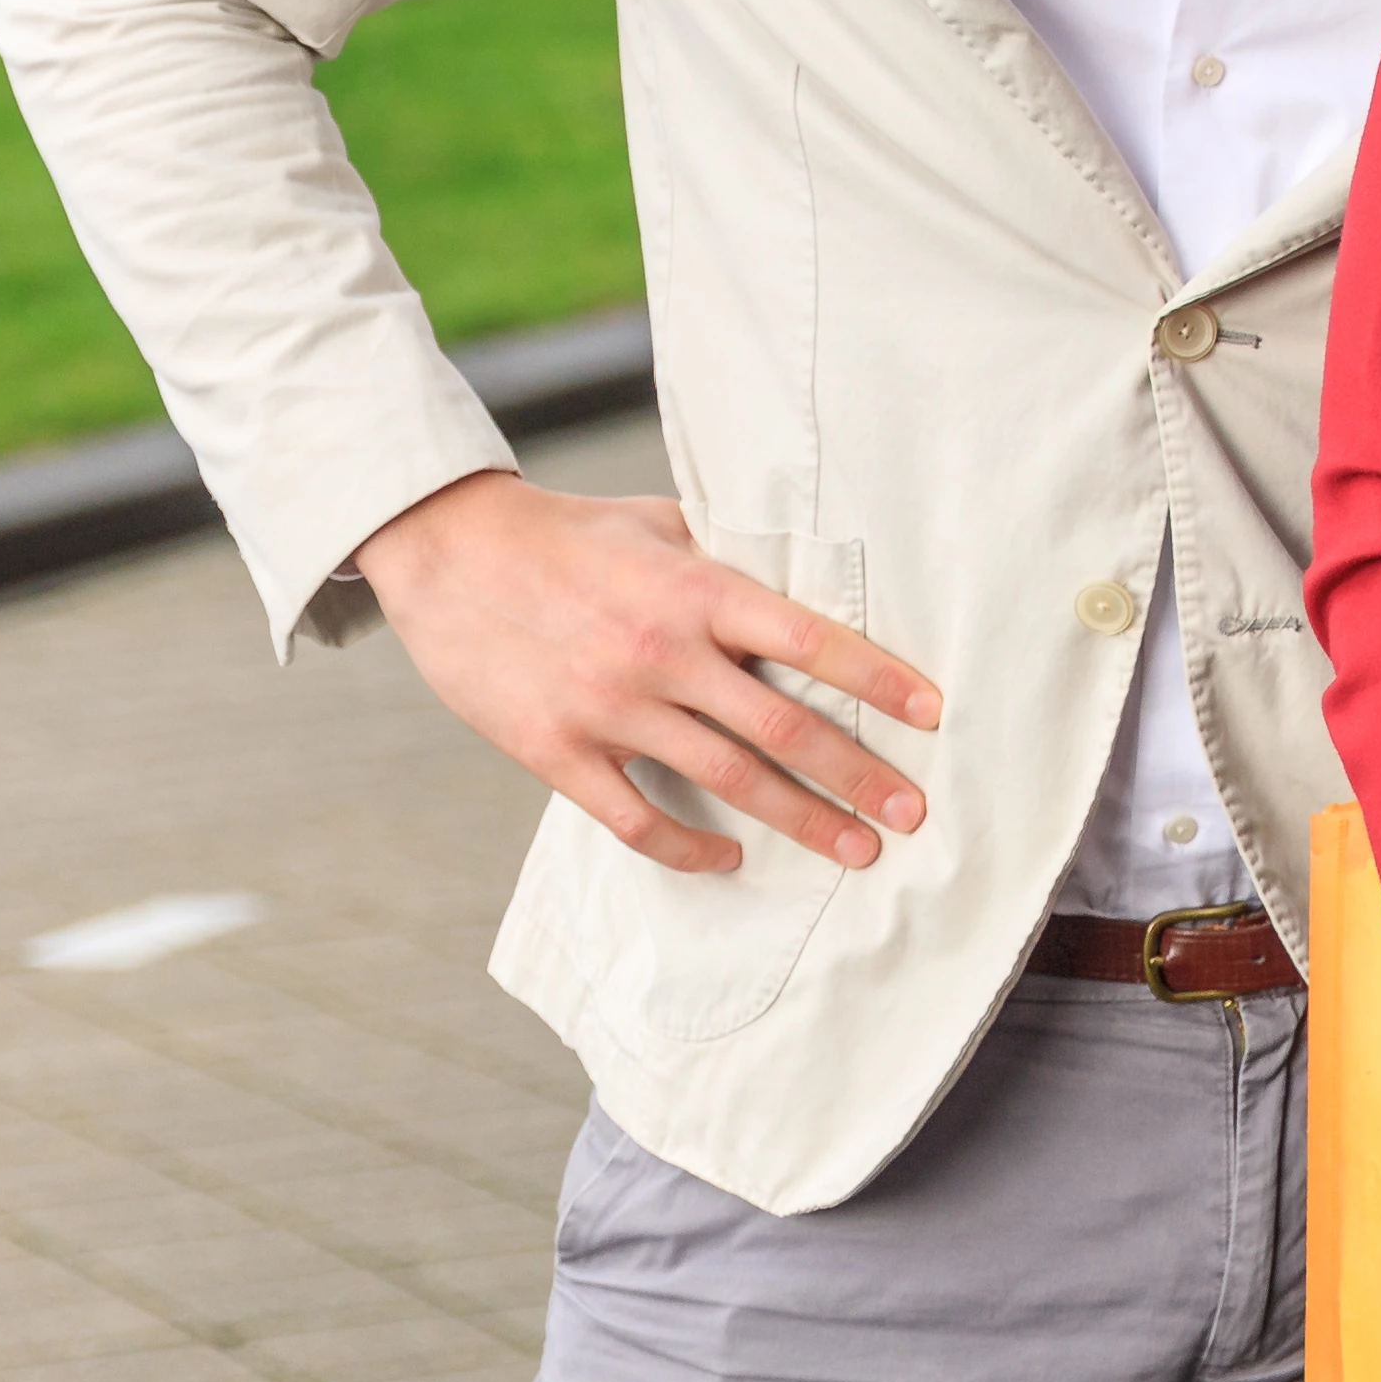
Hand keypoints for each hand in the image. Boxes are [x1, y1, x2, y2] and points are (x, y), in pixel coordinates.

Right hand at [352, 471, 940, 875]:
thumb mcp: (660, 526)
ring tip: (854, 849)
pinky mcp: (555, 750)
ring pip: (725, 778)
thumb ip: (728, 561)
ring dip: (797, 819)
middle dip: (856, 775)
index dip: (878, 679)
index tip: (932, 713)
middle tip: (912, 812)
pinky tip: (728, 855)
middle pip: (781, 726)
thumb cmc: (566, 534)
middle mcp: (661, 652)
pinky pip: (635, 817)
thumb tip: (803, 582)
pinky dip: (687, 845)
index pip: (810, 640)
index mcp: (696, 590)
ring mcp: (608, 706)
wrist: (447, 550)